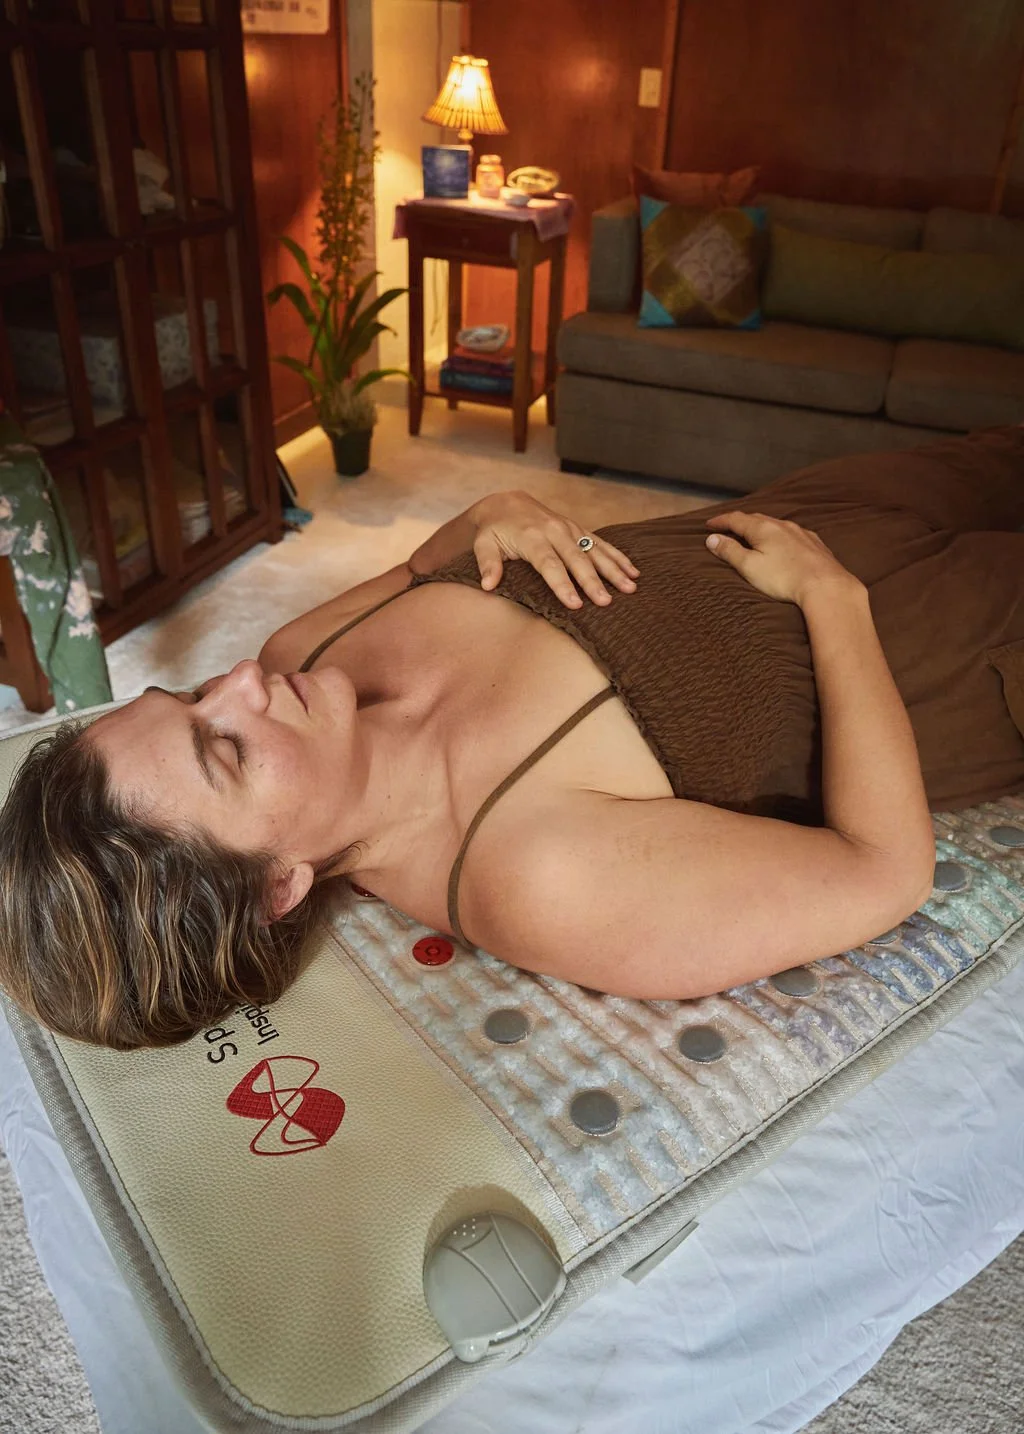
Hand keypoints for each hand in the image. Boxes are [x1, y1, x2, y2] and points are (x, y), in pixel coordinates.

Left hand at [470, 490, 639, 608]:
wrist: (506, 503)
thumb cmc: (494, 530)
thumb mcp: (483, 544)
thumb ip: (487, 564)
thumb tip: (488, 586)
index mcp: (532, 537)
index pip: (549, 564)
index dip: (562, 584)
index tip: (575, 604)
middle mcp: (554, 531)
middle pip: (577, 559)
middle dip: (592, 581)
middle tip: (606, 602)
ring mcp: (569, 529)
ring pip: (594, 551)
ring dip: (613, 570)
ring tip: (629, 588)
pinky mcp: (578, 529)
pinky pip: (600, 543)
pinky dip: (618, 557)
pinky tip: (633, 572)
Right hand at [704, 510, 861, 605]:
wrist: (826, 585)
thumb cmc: (784, 578)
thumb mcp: (750, 566)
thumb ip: (730, 551)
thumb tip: (712, 539)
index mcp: (763, 528)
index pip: (736, 519)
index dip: (720, 521)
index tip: (708, 525)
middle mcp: (782, 525)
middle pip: (756, 518)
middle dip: (739, 522)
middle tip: (727, 527)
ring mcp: (801, 533)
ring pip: (776, 524)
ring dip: (761, 527)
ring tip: (752, 533)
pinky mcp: (815, 543)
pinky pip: (792, 533)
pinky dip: (780, 535)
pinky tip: (782, 542)